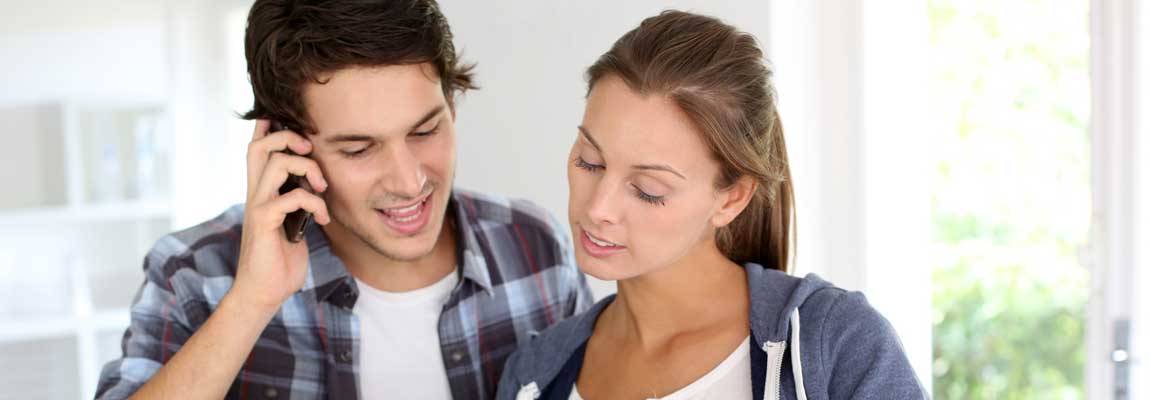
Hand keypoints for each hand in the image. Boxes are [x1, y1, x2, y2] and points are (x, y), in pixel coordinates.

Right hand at [231, 119, 331, 310]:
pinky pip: (292, 197)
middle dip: (289, 136)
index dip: (269, 127)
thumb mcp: (293, 223)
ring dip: (309, 169)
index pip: (257, 148)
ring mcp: (257, 206)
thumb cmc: (279, 259)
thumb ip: (297, 200)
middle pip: (259, 144)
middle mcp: (255, 193)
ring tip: (322, 187)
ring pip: (277, 163)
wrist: (263, 292)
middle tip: (310, 152)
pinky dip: (315, 203)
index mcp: (261, 191)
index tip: (295, 123)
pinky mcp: (264, 222)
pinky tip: (323, 219)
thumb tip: (316, 183)